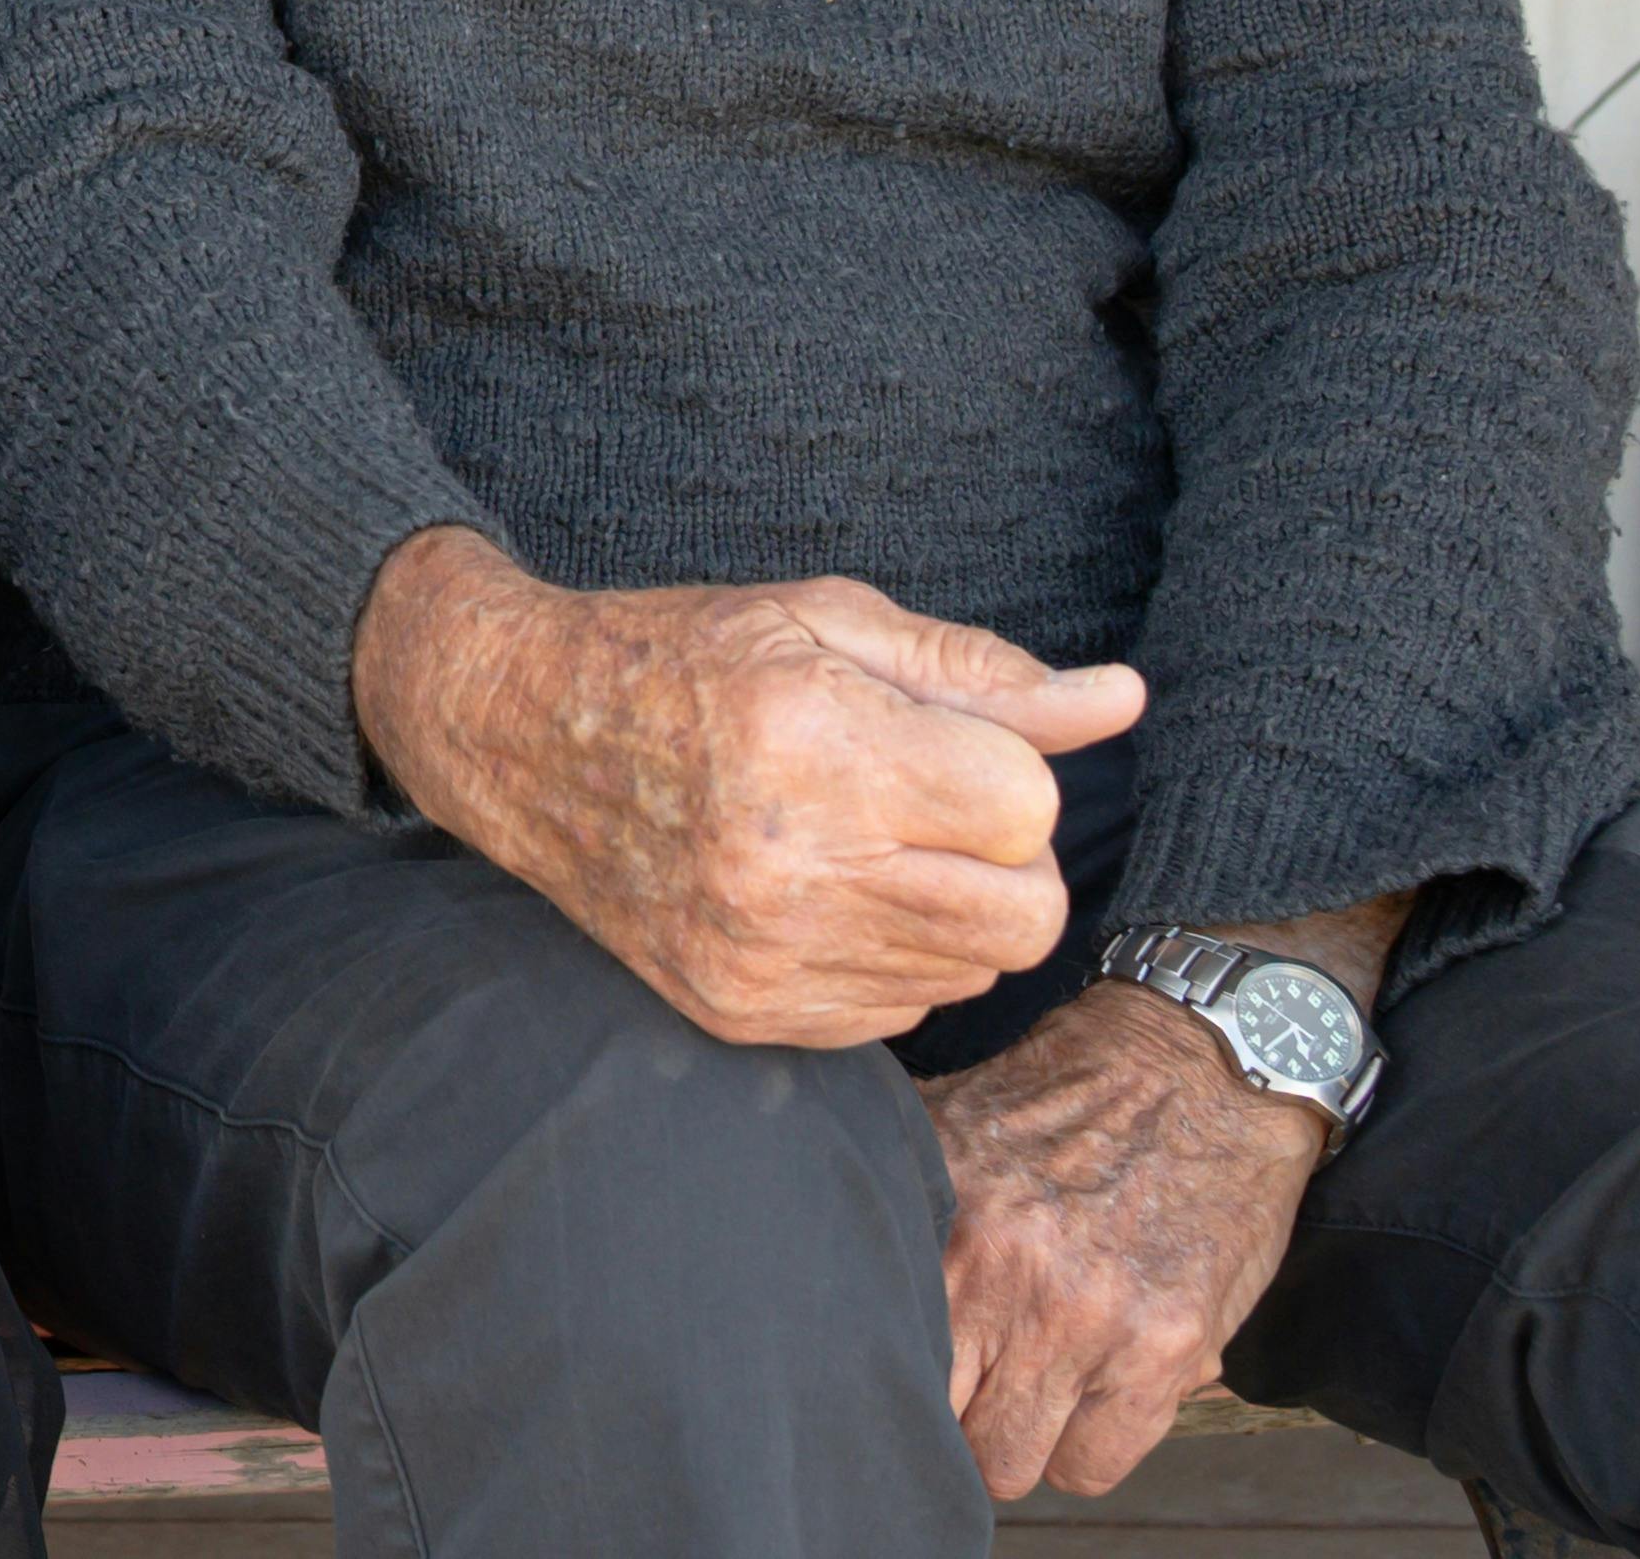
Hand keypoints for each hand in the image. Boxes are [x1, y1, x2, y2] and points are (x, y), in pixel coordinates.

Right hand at [352, 528, 1143, 1047]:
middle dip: (1003, 857)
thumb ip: (982, 674)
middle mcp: (791, 864)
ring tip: (863, 844)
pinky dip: (887, 959)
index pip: (1027, 808)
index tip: (936, 742)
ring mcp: (762, 953)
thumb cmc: (682, 658)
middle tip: (927, 804)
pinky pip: (899, 1015)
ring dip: (948, 911)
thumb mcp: (826, 623)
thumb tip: (1122, 701)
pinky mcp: (741, 1011)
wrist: (518, 733)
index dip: (1002, 769)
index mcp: (817, 743)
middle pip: (1025, 915)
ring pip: (970, 972)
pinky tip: (821, 895)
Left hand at [926, 975, 1333, 1495]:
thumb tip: (813, 1241)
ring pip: (1017, 1461)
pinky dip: (1089, 1444)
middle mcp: (1007, 1278)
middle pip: (944, 1427)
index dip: (894, 1374)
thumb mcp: (954, 1123)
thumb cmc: (1068, 1098)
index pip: (884, 1356)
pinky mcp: (1164, 1350)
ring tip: (1035, 1388)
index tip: (909, 1363)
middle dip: (957, 1416)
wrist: (1198, 1069)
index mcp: (947, 1225)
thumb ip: (897, 1194)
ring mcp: (1088, 1322)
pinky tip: (1091, 1394)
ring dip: (1023, 1438)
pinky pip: (1097, 1464)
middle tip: (976, 1382)